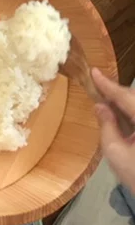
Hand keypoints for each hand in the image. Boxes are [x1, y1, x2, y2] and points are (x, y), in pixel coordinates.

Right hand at [92, 68, 134, 193]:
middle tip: (96, 83)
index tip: (94, 72)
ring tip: (104, 96)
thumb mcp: (115, 152)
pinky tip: (117, 111)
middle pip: (134, 99)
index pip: (127, 98)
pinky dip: (129, 111)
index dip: (109, 85)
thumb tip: (100, 106)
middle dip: (116, 92)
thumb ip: (107, 125)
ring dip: (122, 101)